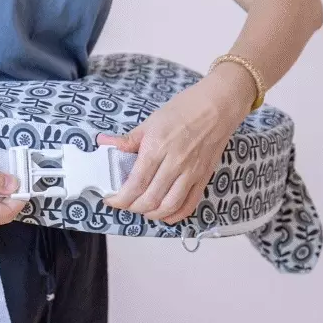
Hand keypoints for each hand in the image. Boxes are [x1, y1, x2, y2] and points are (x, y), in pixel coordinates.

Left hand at [97, 64, 255, 224]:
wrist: (217, 106)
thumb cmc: (184, 109)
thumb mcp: (150, 122)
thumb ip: (128, 140)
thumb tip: (105, 143)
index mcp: (157, 149)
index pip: (135, 184)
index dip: (120, 199)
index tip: (111, 200)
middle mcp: (174, 164)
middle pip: (150, 200)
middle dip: (132, 207)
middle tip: (125, 203)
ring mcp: (191, 173)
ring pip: (168, 206)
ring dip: (152, 214)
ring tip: (142, 209)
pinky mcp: (203, 178)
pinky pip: (189, 204)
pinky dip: (174, 215)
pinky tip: (164, 213)